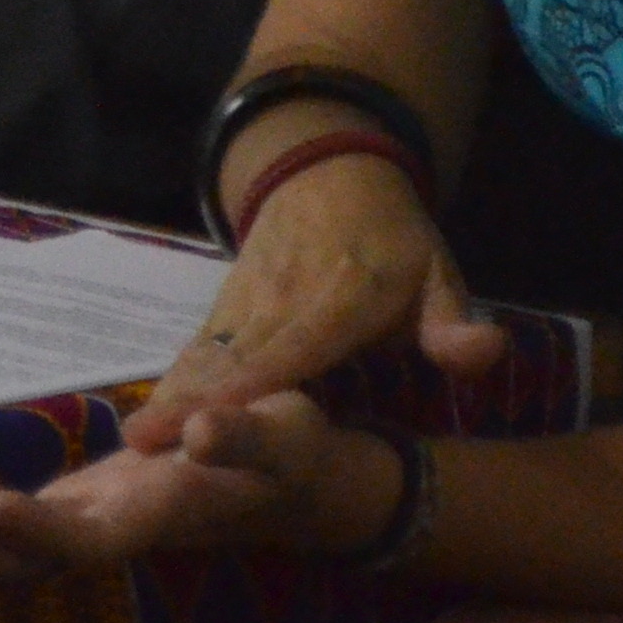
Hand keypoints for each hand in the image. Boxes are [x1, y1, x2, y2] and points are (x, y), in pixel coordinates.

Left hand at [0, 389, 379, 593]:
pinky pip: (10, 545)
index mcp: (163, 517)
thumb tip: (193, 432)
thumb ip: (242, 434)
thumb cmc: (293, 453)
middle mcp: (121, 535)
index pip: (95, 539)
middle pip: (35, 556)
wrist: (298, 483)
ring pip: (14, 557)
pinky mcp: (80, 514)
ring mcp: (97, 529)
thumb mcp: (285, 431)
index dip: (44, 531)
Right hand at [123, 150, 497, 459]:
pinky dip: (171, 381)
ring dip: (170, 395)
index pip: (290, 351)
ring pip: (204, 353)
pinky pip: (196, 347)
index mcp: (337, 301)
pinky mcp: (224, 305)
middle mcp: (279, 301)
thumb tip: (488, 354)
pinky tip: (145, 421)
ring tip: (134, 443)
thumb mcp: (438, 275)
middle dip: (189, 403)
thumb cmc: (393, 241)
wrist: (330, 173)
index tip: (212, 421)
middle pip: (231, 359)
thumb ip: (453, 324)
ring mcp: (245, 300)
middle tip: (144, 449)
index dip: (250, 388)